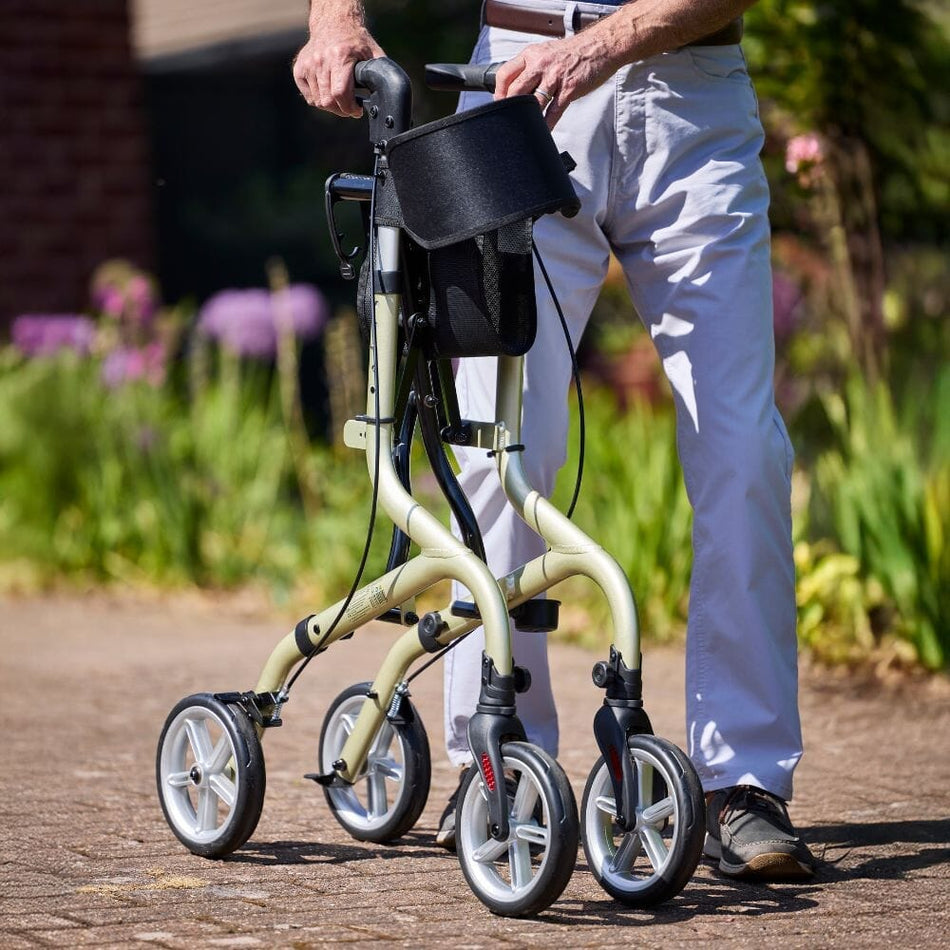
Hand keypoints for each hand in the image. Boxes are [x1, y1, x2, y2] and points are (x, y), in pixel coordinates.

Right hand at [292, 25, 384, 117]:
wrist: (334, 22)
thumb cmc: (356, 40)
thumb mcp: (373, 53)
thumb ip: (381, 72)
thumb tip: (390, 92)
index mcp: (340, 56)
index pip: (340, 93)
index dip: (350, 108)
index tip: (358, 110)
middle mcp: (321, 60)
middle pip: (328, 101)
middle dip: (342, 110)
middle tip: (350, 107)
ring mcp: (308, 65)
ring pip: (318, 102)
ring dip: (332, 107)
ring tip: (341, 99)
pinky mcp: (299, 69)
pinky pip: (310, 97)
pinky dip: (320, 100)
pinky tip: (330, 93)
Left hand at [493, 33, 618, 128]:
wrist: (600, 46)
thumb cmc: (572, 53)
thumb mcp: (545, 52)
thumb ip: (530, 68)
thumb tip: (515, 88)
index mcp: (531, 55)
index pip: (505, 74)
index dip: (499, 92)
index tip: (499, 104)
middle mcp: (541, 65)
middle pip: (516, 91)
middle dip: (510, 108)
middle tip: (509, 120)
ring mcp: (555, 77)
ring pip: (533, 103)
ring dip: (528, 118)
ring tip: (524, 128)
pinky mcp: (569, 89)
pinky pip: (554, 112)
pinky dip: (547, 125)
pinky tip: (544, 131)